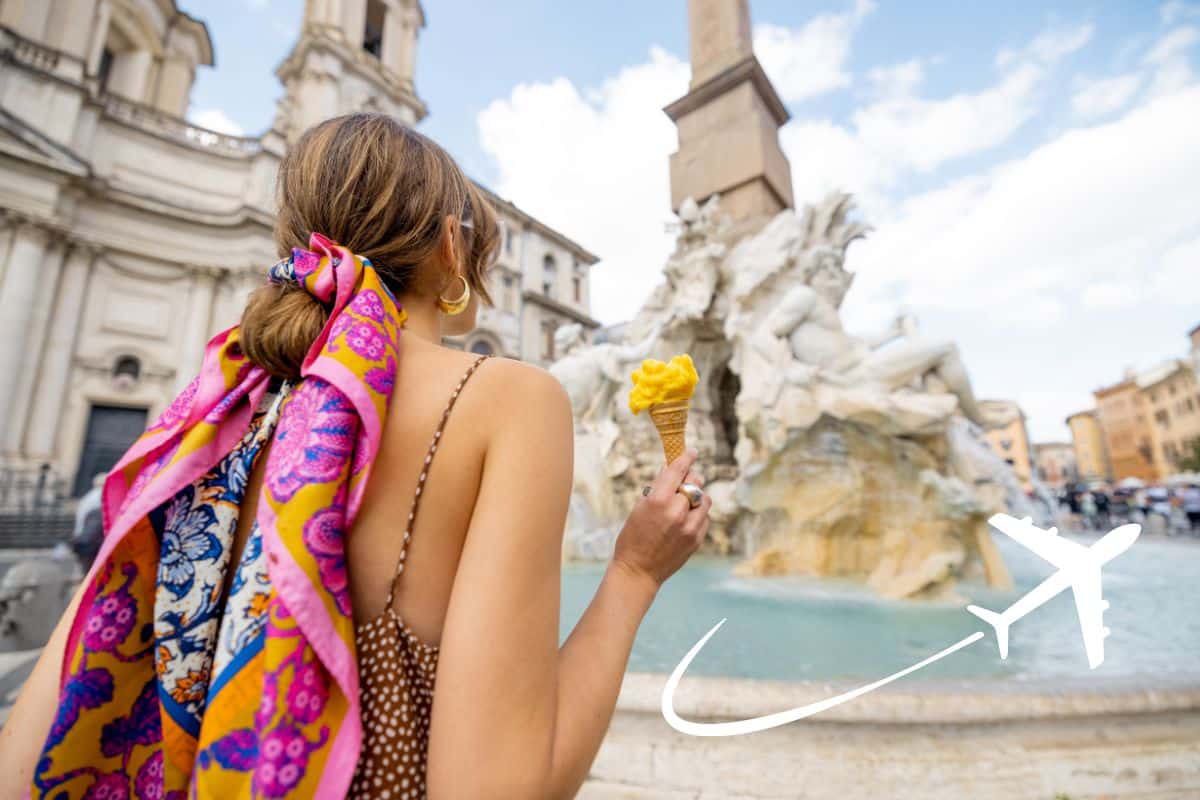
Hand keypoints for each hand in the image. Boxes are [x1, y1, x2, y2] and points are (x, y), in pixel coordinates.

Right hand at [613, 449, 711, 588]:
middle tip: (683, 484)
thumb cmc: (632, 538)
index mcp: (658, 501)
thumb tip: (669, 469)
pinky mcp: (697, 539)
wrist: (638, 572)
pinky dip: (698, 514)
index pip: (678, 471)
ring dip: (697, 498)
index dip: (686, 458)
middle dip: (690, 480)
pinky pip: (705, 517)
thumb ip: (657, 488)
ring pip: (705, 500)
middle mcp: (677, 512)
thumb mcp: (639, 509)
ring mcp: (689, 527)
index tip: (692, 451)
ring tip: (683, 505)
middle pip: (695, 483)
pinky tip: (684, 521)